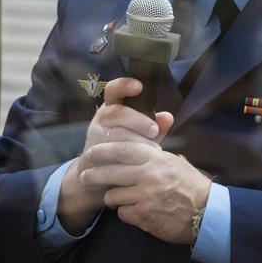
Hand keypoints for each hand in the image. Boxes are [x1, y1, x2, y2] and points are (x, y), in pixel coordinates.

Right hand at [58, 77, 171, 231]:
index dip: (124, 85)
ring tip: (154, 149)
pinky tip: (141, 162)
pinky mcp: (93, 154)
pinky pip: (111, 153)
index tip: (139, 86)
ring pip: (116, 134)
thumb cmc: (125, 150)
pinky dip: (128, 157)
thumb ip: (154, 126)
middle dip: (138, 120)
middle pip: (117, 112)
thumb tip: (168, 116)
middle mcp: (102, 119)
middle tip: (154, 131)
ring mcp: (95, 136)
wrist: (98, 177)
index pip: (113, 90)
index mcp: (113, 107)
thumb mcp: (141, 136)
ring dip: (137, 141)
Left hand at [83, 143, 209, 243]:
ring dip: (114, 198)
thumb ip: (153, 154)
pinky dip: (126, 214)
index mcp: (156, 158)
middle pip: (110, 173)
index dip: (103, 150)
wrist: (206, 213)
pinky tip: (136, 212)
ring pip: (113, 195)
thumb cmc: (190, 186)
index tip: (90, 153)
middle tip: (84, 177)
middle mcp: (149, 175)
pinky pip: (122, 213)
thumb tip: (132, 144)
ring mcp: (145, 196)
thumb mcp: (173, 163)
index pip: (122, 149)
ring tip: (120, 199)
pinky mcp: (144, 216)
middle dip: (93, 175)